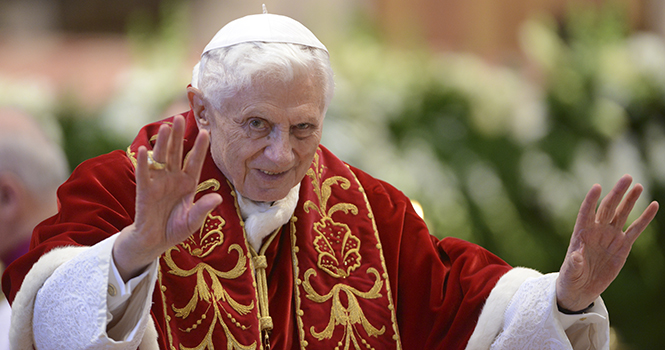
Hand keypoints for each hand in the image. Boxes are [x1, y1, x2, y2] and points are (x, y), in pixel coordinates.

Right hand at [113, 115, 221, 280]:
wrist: (155, 242)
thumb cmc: (175, 229)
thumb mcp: (193, 221)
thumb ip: (203, 209)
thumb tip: (217, 198)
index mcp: (188, 183)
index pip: (195, 162)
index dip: (200, 149)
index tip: (207, 132)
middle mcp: (173, 179)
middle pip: (177, 153)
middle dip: (179, 136)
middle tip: (180, 117)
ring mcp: (159, 183)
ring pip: (161, 159)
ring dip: (163, 143)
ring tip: (166, 127)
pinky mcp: (145, 191)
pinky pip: (144, 174)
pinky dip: (144, 163)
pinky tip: (144, 150)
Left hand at [556, 175, 658, 311]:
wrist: (581, 288)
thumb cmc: (571, 278)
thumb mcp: (570, 272)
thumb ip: (574, 263)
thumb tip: (576, 254)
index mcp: (581, 233)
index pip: (586, 212)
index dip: (591, 200)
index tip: (597, 187)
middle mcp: (596, 231)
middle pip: (607, 207)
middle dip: (617, 193)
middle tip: (627, 178)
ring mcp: (610, 237)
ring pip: (621, 214)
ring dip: (630, 200)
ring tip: (638, 186)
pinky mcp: (623, 246)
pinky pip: (635, 229)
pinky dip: (644, 218)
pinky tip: (653, 206)